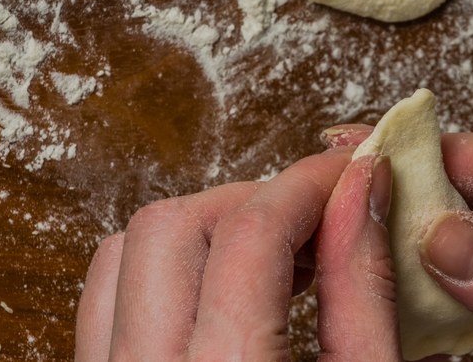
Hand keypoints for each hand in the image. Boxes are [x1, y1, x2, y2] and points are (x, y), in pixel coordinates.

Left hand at [74, 146, 403, 361]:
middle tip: (319, 219)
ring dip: (203, 233)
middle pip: (170, 229)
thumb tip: (362, 189)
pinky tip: (230, 294)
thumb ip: (366, 292)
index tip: (351, 171)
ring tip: (277, 259)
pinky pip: (107, 302)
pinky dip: (167, 273)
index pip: (248, 235)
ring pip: (123, 254)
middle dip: (252, 202)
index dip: (308, 184)